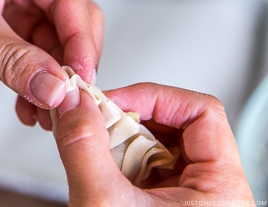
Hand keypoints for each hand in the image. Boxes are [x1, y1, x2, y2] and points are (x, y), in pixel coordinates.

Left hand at [0, 0, 102, 128]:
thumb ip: (15, 61)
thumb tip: (55, 89)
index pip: (69, 4)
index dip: (81, 42)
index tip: (82, 78)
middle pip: (72, 29)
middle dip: (71, 67)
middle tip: (68, 98)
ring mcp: (24, 17)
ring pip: (57, 54)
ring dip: (54, 87)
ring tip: (47, 115)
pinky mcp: (16, 42)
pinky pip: (39, 67)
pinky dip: (37, 90)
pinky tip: (30, 109)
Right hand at [53, 83, 254, 206]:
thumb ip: (84, 149)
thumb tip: (74, 104)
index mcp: (219, 188)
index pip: (201, 113)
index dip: (157, 97)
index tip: (115, 101)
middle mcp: (208, 189)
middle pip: (175, 126)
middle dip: (130, 121)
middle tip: (97, 122)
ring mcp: (185, 195)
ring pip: (156, 143)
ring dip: (121, 141)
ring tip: (97, 152)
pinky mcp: (163, 201)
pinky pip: (144, 164)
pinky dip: (118, 159)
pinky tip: (102, 170)